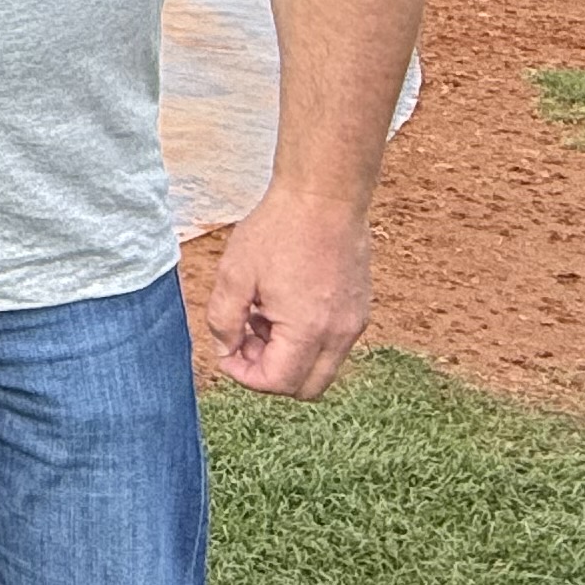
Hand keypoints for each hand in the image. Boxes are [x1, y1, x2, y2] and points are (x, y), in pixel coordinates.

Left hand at [201, 183, 374, 398]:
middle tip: (246, 338)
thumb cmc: (279, 229)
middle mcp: (340, 334)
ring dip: (288, 356)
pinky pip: (333, 345)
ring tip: (262, 315)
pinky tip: (284, 304)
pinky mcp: (360, 310)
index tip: (227, 350)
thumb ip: (223, 321)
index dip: (244, 375)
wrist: (325, 195)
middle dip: (270, 373)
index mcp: (308, 330)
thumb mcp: (234, 274)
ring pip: (321, 368)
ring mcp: (355, 323)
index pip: (277, 383)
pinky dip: (307, 340)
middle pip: (305, 388)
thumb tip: (226, 349)